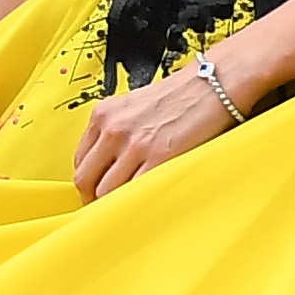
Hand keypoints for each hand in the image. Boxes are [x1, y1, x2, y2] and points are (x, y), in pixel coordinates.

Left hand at [69, 65, 239, 198]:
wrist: (215, 83)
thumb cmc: (183, 95)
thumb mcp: (135, 107)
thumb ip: (117, 132)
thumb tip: (110, 166)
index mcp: (104, 115)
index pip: (79, 161)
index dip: (87, 184)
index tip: (95, 193)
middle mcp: (113, 128)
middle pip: (86, 180)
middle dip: (93, 201)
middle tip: (106, 211)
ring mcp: (135, 145)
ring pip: (107, 192)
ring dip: (115, 206)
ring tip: (128, 210)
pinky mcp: (160, 157)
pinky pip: (135, 192)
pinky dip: (136, 204)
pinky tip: (144, 206)